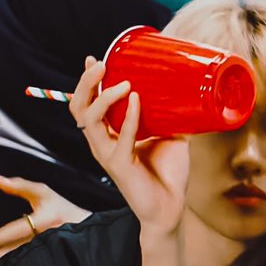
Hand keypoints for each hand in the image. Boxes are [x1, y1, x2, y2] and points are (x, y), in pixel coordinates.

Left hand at [0, 176, 90, 262]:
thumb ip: (20, 186)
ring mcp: (47, 253)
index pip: (14, 230)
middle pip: (12, 252)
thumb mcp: (44, 194)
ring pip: (17, 261)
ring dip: (1, 261)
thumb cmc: (63, 210)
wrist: (87, 229)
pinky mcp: (46, 262)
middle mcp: (47, 238)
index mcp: (45, 220)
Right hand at [70, 56, 188, 236]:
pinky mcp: (120, 166)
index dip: (87, 81)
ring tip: (124, 83)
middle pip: (78, 107)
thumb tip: (187, 93)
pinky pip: (121, 138)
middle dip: (86, 83)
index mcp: (109, 134)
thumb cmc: (168, 174)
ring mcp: (108, 155)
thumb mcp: (171, 136)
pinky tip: (137, 101)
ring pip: (89, 120)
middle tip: (101, 64)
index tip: (96, 58)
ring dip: (105, 98)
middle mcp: (102, 143)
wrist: (171, 207)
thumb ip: (171, 116)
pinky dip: (130, 118)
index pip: (87, 103)